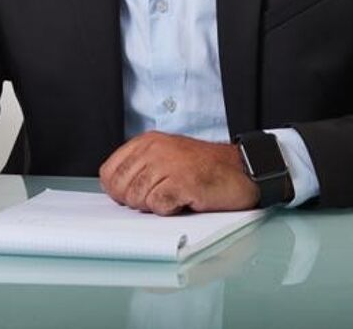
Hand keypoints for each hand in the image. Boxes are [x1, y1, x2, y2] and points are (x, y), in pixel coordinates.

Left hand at [99, 132, 259, 214]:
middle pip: (120, 187)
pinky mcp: (183, 182)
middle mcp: (154, 149)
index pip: (110, 171)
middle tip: (157, 200)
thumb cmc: (205, 169)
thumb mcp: (167, 159)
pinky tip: (184, 201)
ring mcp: (168, 164)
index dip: (117, 191)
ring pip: (137, 197)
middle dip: (134, 201)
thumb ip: (141, 170)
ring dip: (153, 206)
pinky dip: (168, 210)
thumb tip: (117, 192)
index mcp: (147, 142)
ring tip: (174, 198)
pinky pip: (158, 205)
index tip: (131, 197)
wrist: (242, 169)